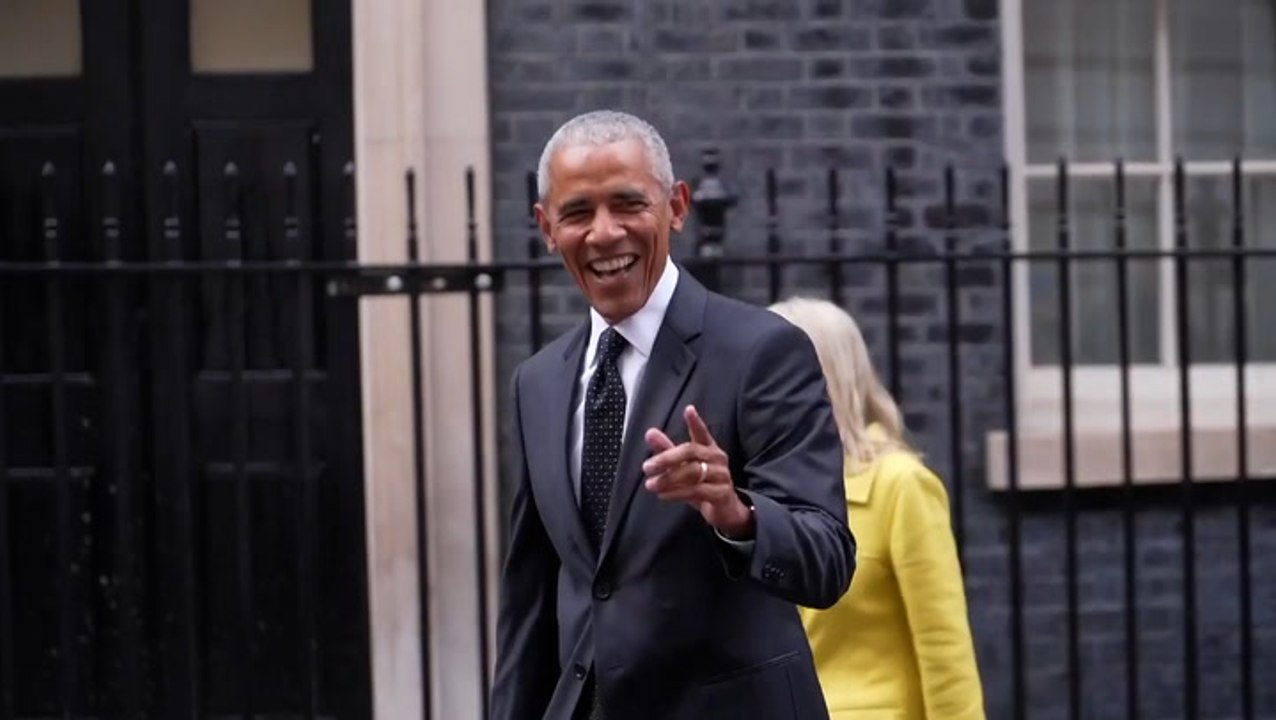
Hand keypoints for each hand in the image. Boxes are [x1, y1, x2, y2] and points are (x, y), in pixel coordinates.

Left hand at [642, 405, 753, 538]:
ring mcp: (721, 476)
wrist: (726, 510)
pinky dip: (677, 493)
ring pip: (693, 472)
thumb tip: (650, 433)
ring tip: (651, 484)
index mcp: (709, 449)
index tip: (688, 410)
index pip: (702, 433)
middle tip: (648, 466)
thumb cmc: (704, 484)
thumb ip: (667, 450)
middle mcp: (717, 459)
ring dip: (668, 478)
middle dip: (666, 458)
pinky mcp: (721, 494)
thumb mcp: (684, 468)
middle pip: (691, 451)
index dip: (695, 422)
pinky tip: (663, 495)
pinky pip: (697, 491)